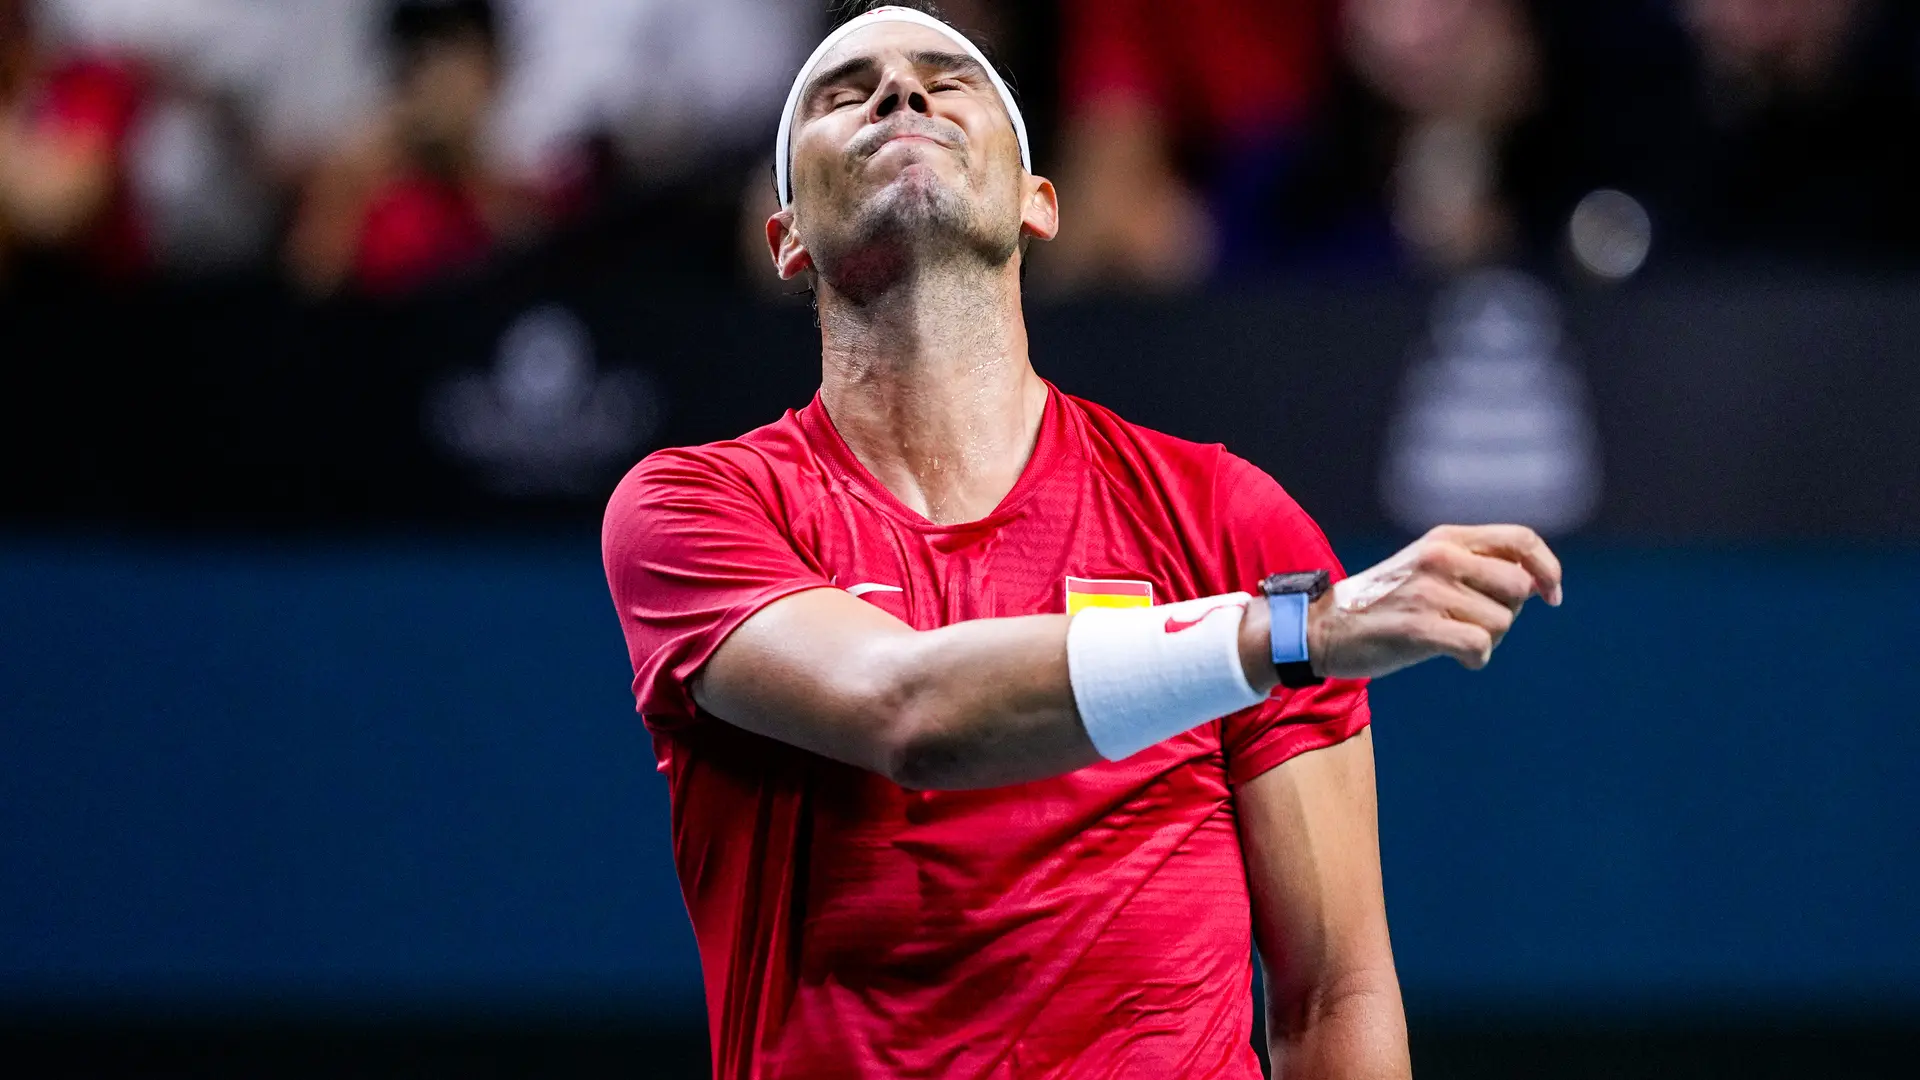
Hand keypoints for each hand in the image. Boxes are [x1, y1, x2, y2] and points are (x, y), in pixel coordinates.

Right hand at [1309, 525, 1562, 678]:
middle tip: (1474, 624)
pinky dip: (1476, 659)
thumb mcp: (1428, 567)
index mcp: (1446, 538)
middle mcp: (1441, 557)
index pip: (1522, 540)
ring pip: (1501, 623)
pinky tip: (1455, 658)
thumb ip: (1477, 566)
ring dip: (1486, 640)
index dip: (1547, 569)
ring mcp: (1429, 591)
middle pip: (1518, 589)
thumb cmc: (1384, 604)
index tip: (1551, 596)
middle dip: (1507, 615)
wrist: (1323, 627)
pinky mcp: (1419, 627)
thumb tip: (1537, 585)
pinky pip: (1479, 646)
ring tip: (1449, 638)